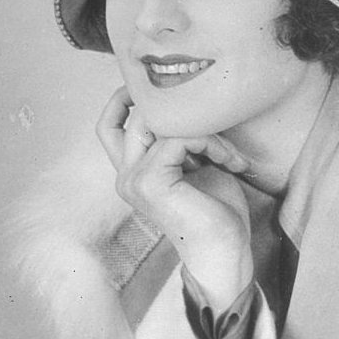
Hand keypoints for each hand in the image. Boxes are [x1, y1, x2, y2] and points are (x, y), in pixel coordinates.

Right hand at [96, 87, 254, 305]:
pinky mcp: (151, 182)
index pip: (109, 126)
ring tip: (228, 155)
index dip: (122, 100)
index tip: (157, 88)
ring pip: (160, 123)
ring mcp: (134, 180)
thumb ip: (179, 138)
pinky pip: (178, 138)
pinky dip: (209, 143)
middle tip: (216, 129)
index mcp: (132, 173)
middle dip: (180, 114)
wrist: (226, 250)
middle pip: (136, 117)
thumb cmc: (216, 211)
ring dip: (204, 131)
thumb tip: (186, 104)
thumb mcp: (194, 163)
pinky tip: (228, 162)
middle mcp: (126, 176)